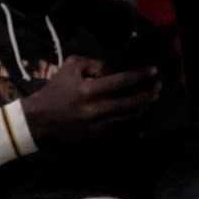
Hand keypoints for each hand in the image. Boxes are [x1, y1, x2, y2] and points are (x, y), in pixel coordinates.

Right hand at [16, 56, 159, 147]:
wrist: (40, 118)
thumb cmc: (56, 88)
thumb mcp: (71, 66)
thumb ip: (95, 64)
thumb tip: (113, 71)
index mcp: (88, 90)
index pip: (121, 82)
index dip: (139, 76)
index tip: (154, 70)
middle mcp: (95, 109)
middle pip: (130, 102)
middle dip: (147, 93)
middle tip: (158, 85)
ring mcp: (97, 125)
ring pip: (128, 116)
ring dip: (143, 106)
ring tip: (153, 96)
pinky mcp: (96, 134)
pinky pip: (120, 125)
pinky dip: (132, 116)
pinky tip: (140, 109)